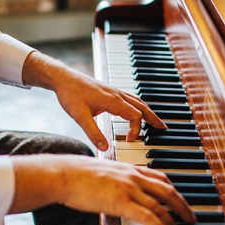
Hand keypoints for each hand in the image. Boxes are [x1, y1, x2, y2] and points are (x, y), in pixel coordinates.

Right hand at [10, 155, 196, 224]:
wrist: (62, 174)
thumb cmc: (75, 175)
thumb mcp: (102, 174)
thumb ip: (116, 182)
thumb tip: (118, 193)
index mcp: (130, 169)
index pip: (161, 178)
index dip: (174, 190)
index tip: (180, 200)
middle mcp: (134, 176)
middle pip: (168, 190)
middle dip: (183, 206)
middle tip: (191, 218)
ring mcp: (130, 188)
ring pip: (162, 205)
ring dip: (175, 220)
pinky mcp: (123, 202)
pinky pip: (150, 217)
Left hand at [21, 51, 166, 150]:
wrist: (62, 77)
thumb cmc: (70, 94)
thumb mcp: (79, 116)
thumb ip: (93, 133)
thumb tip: (105, 147)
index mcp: (113, 101)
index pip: (135, 116)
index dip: (136, 130)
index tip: (129, 140)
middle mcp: (117, 95)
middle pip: (142, 107)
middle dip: (153, 118)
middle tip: (163, 128)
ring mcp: (115, 91)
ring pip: (138, 101)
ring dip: (148, 111)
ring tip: (154, 121)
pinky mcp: (110, 91)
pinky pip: (130, 98)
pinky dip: (138, 106)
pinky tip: (136, 111)